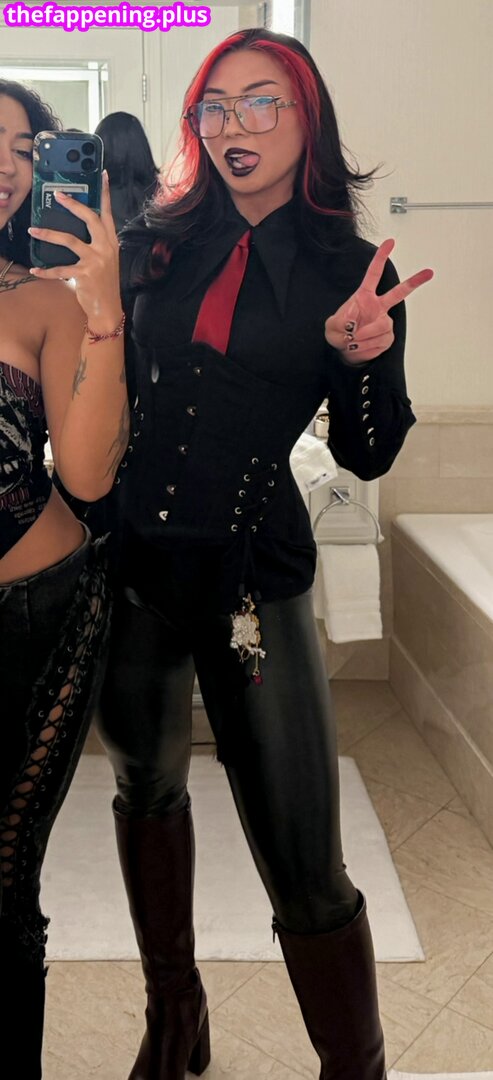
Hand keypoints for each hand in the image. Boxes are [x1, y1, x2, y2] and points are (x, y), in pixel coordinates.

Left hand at [28, 171, 121, 326]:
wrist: (108, 309)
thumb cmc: (104, 283)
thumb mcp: (105, 259)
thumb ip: (97, 243)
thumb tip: (78, 228)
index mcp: (111, 242)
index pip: (108, 213)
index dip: (105, 194)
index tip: (101, 175)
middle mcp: (106, 248)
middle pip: (89, 219)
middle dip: (73, 205)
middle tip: (58, 196)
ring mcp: (96, 261)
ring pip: (69, 240)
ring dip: (48, 234)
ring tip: (34, 230)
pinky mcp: (84, 275)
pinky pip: (60, 269)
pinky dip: (46, 271)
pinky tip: (35, 270)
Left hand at [324, 238, 433, 362]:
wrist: (345, 351)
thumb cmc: (339, 334)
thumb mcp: (331, 327)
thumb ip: (340, 322)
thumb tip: (354, 323)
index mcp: (364, 296)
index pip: (374, 274)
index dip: (381, 257)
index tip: (390, 242)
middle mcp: (378, 306)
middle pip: (399, 292)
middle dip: (415, 281)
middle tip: (430, 272)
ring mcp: (385, 321)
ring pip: (381, 326)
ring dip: (364, 337)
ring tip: (353, 341)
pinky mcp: (388, 337)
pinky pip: (380, 341)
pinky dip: (367, 347)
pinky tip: (360, 346)